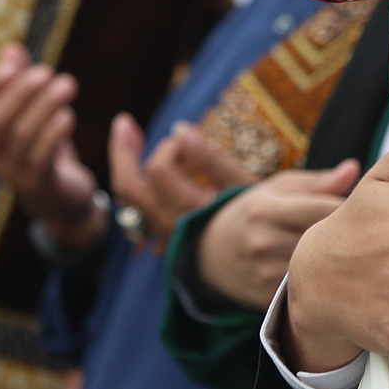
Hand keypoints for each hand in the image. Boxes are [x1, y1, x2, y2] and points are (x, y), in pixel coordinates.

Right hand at [0, 44, 102, 248]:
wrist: (63, 200)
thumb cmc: (45, 150)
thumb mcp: (32, 116)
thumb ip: (20, 84)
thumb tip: (12, 49)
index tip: (14, 62)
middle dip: (22, 92)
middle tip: (48, 71)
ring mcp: (14, 175)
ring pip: (22, 137)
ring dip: (45, 106)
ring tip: (68, 84)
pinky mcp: (39, 186)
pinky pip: (41, 159)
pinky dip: (53, 134)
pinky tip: (69, 115)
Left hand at [109, 114, 255, 245]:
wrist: (265, 265)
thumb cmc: (261, 223)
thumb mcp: (244, 187)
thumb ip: (210, 160)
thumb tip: (180, 130)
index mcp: (189, 212)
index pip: (159, 169)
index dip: (170, 147)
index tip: (192, 140)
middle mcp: (169, 226)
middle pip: (129, 186)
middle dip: (123, 152)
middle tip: (124, 123)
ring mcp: (165, 236)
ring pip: (132, 199)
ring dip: (131, 167)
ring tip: (134, 139)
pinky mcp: (167, 239)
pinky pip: (141, 209)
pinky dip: (142, 184)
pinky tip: (152, 171)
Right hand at [197, 162, 360, 309]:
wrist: (211, 256)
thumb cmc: (254, 213)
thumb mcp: (277, 189)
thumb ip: (317, 182)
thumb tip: (354, 168)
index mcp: (265, 210)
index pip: (324, 209)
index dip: (351, 210)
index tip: (364, 210)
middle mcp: (263, 242)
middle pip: (325, 241)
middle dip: (351, 237)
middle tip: (366, 234)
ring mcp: (265, 274)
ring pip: (321, 270)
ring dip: (342, 264)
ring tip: (351, 255)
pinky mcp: (269, 300)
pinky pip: (310, 292)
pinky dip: (325, 285)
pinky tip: (332, 278)